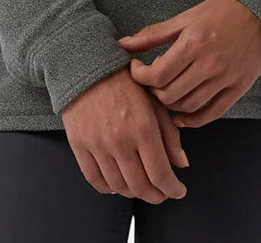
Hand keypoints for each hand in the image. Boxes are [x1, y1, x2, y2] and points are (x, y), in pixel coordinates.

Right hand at [60, 64, 190, 202]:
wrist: (89, 65)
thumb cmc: (126, 81)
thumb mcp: (154, 101)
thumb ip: (169, 134)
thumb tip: (182, 164)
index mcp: (143, 127)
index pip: (160, 174)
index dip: (172, 189)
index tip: (178, 191)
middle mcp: (120, 139)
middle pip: (140, 186)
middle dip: (156, 195)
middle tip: (162, 193)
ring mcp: (97, 144)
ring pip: (118, 186)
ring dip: (133, 193)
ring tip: (142, 187)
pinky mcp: (79, 145)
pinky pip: (95, 179)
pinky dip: (108, 188)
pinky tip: (118, 183)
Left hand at [116, 0, 260, 127]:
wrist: (260, 13)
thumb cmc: (219, 13)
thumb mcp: (185, 18)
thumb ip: (153, 34)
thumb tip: (123, 44)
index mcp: (194, 42)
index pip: (158, 74)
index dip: (141, 76)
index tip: (137, 69)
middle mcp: (209, 63)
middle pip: (170, 94)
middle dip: (153, 91)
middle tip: (150, 82)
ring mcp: (225, 78)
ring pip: (188, 106)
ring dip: (170, 105)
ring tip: (164, 93)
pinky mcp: (237, 89)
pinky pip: (211, 114)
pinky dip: (192, 120)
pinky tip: (180, 116)